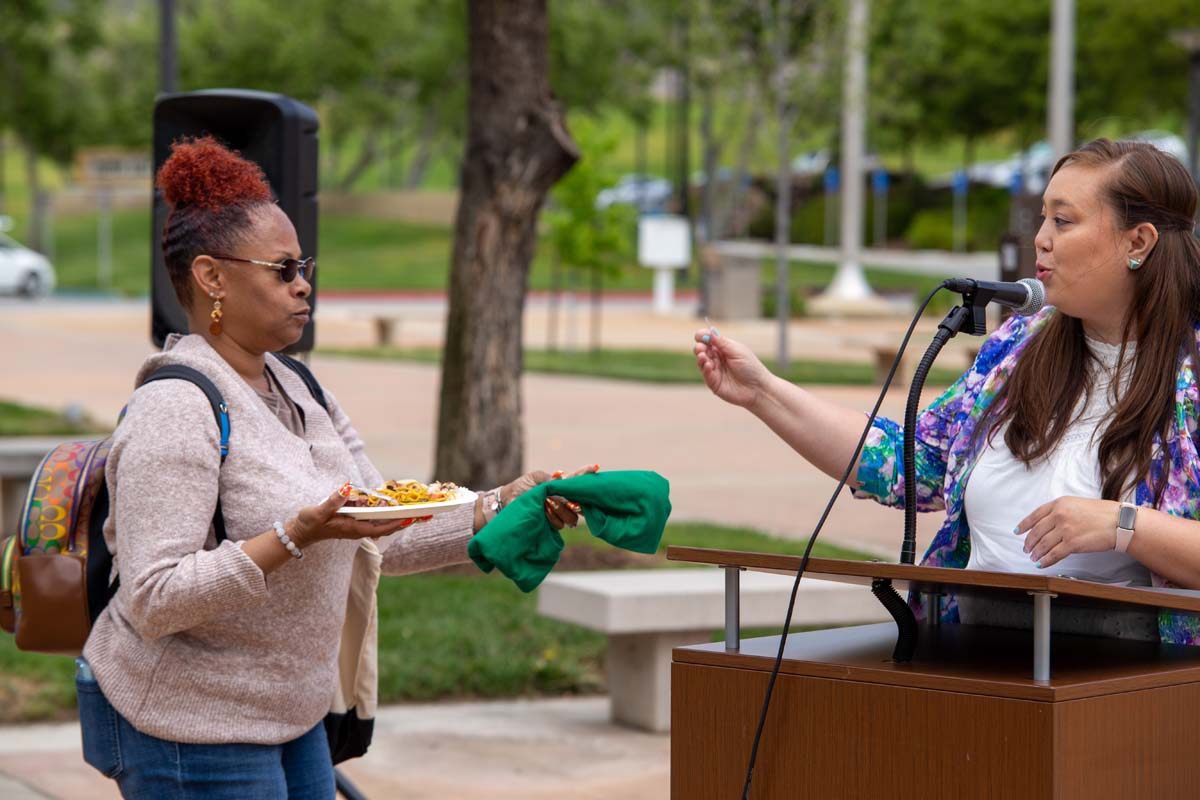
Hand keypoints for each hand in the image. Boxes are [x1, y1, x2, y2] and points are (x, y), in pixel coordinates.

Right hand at [287, 486, 426, 546]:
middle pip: (386, 526)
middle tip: (422, 513)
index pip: (381, 528)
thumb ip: (333, 501)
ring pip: (381, 522)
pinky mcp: (353, 522)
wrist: (300, 532)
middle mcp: (358, 529)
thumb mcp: (318, 511)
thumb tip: (346, 489)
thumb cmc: (309, 523)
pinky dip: (383, 512)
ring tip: (413, 507)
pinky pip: (372, 518)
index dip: (396, 523)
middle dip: (403, 520)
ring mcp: (357, 526)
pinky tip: (389, 504)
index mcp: (353, 528)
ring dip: (395, 516)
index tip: (411, 518)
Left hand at [501, 464, 597, 529]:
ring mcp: (559, 513)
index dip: (586, 473)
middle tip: (554, 498)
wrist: (508, 500)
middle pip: (578, 501)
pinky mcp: (552, 524)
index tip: (595, 467)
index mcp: (560, 485)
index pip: (577, 479)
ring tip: (545, 505)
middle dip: (569, 501)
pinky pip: (561, 524)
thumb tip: (563, 482)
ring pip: (571, 515)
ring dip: (558, 510)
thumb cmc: (522, 486)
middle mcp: (563, 499)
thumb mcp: (536, 476)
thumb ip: (551, 478)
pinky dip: (552, 518)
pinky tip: (543, 513)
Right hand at [693, 329, 770, 408]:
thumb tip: (710, 330)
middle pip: (702, 349)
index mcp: (724, 348)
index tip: (700, 335)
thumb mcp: (737, 351)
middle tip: (701, 347)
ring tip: (703, 356)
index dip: (703, 336)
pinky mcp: (713, 382)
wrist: (758, 388)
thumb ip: (722, 342)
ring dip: (701, 357)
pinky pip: (705, 374)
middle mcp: (718, 358)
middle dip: (699, 347)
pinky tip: (709, 365)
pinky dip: (705, 368)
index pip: (709, 340)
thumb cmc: (751, 368)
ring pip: (702, 361)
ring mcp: (715, 370)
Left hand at [1015, 496, 1120, 568]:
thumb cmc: (1102, 513)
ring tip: (1033, 557)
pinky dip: (1045, 560)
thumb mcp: (1077, 504)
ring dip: (1036, 552)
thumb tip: (1047, 522)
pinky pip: (1054, 554)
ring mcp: (1065, 530)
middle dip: (1029, 542)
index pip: (1035, 515)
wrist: (1120, 522)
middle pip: (1037, 531)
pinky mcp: (1072, 543)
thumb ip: (1061, 510)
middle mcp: (1059, 515)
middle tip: (1026, 548)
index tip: (1018, 532)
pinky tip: (1041, 564)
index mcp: (1059, 504)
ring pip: (1043, 544)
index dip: (1024, 525)